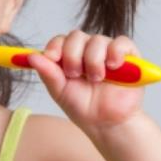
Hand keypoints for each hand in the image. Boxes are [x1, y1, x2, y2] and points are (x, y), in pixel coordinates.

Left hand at [27, 30, 144, 133]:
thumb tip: (31, 56)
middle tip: (75, 74)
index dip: (55, 46)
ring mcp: (108, 52)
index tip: (52, 58)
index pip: (60, 40)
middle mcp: (88, 51)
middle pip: (76, 36)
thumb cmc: (84, 108)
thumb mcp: (60, 91)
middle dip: (73, 55)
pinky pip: (121, 43)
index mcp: (70, 57)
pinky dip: (115, 52)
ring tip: (96, 79)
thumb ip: (47, 73)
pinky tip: (112, 66)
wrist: (107, 124)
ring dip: (94, 60)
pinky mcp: (128, 56)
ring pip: (97, 40)